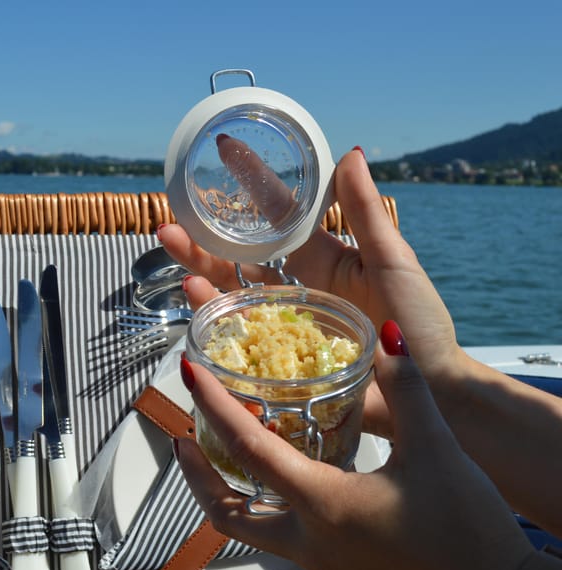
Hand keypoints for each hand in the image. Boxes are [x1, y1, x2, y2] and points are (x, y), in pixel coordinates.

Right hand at [159, 149, 463, 391]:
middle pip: (238, 256)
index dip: (252, 183)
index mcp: (321, 258)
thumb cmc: (418, 323)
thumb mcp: (391, 260)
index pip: (278, 214)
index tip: (226, 152)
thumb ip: (365, 212)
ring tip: (173, 248)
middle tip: (170, 219)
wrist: (429, 388)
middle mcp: (295, 288)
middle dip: (201, 237)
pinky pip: (236, 333)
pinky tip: (193, 294)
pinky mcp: (278, 357)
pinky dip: (210, 312)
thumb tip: (349, 153)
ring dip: (196, 269)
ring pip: (228, 291)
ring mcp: (283, 322)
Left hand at [175, 321, 533, 569]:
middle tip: (185, 438)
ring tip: (227, 457)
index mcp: (324, 505)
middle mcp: (309, 541)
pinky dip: (268, 509)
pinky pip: (284, 540)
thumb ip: (407, 391)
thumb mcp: (437, 450)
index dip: (213, 408)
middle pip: (226, 513)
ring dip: (230, 494)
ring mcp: (321, 564)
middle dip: (197, 475)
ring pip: (251, 531)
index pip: (249, 451)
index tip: (189, 375)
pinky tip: (290, 483)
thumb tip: (388, 338)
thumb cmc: (469, 533)